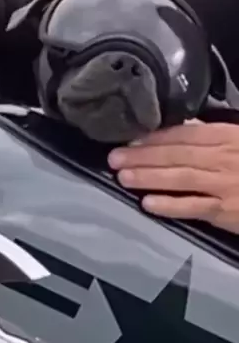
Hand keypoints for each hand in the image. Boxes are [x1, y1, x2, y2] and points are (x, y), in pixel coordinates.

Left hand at [107, 122, 238, 232]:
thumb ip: (215, 135)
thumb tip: (185, 130)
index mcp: (228, 136)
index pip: (184, 135)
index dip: (155, 137)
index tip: (130, 138)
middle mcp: (223, 158)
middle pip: (176, 155)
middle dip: (143, 156)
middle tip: (114, 157)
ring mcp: (224, 186)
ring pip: (180, 179)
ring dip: (149, 177)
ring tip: (123, 176)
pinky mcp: (227, 212)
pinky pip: (194, 208)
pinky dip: (170, 205)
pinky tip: (148, 203)